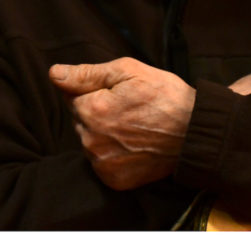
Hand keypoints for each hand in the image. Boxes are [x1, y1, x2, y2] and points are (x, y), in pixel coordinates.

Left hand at [49, 57, 194, 190]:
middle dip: (96, 112)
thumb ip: (86, 73)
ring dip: (102, 133)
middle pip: (79, 120)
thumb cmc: (165, 96)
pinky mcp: (114, 180)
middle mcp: (92, 140)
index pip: (72, 96)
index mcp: (92, 110)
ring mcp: (102, 163)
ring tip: (132, 127)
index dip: (94, 91)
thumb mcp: (128, 71)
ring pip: (88, 141)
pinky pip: (100, 162)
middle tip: (128, 109)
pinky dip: (110, 154)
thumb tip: (54, 73)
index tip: (118, 93)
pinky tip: (132, 144)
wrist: (196, 133)